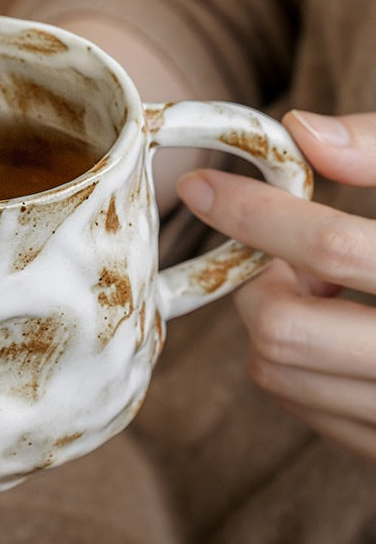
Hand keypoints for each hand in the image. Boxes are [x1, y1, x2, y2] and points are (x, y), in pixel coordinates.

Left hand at [176, 111, 375, 460]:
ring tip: (327, 290)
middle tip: (291, 253)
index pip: (334, 247)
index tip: (204, 184)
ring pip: (280, 375)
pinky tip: (340, 333)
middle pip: (286, 329)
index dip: (257, 211)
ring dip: (275, 321)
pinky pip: (305, 411)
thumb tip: (301, 132)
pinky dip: (295, 365)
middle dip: (262, 279)